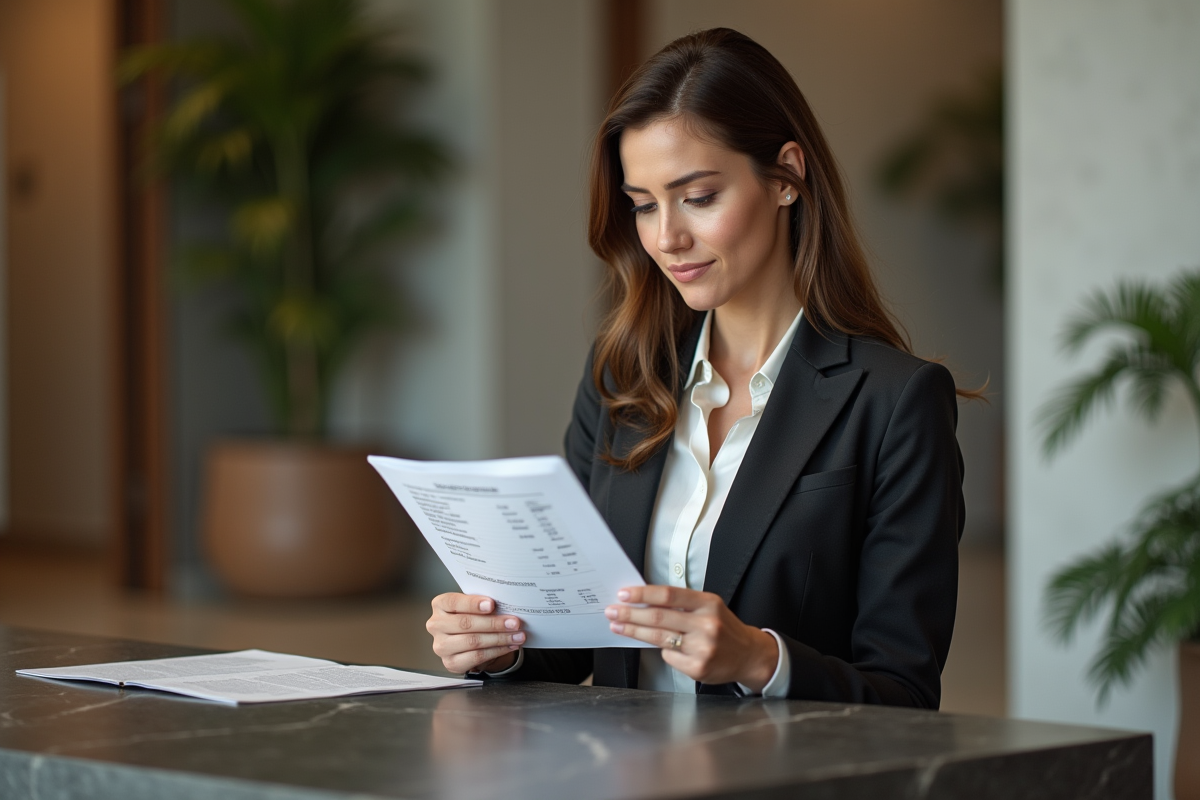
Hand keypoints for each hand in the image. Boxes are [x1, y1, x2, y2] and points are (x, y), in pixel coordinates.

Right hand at [426, 593, 524, 673]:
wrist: (471, 641)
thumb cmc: (473, 617)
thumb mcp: (475, 606)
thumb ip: (484, 604)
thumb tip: (506, 605)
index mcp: (440, 605)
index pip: (454, 602)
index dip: (473, 603)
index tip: (492, 604)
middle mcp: (436, 625)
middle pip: (465, 624)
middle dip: (493, 623)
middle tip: (514, 622)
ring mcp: (441, 646)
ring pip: (473, 641)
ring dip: (499, 639)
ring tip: (517, 635)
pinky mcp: (450, 663)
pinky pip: (477, 657)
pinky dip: (497, 651)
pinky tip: (509, 646)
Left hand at [605, 585, 778, 691]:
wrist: (748, 655)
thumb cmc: (724, 628)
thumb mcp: (709, 607)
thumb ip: (682, 604)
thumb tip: (644, 602)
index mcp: (708, 603)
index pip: (669, 595)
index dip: (643, 594)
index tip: (625, 594)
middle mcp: (706, 624)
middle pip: (659, 618)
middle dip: (631, 614)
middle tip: (612, 611)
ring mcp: (702, 647)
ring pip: (659, 638)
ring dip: (634, 632)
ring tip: (618, 626)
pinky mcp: (698, 667)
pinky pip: (669, 657)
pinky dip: (661, 651)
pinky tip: (660, 647)